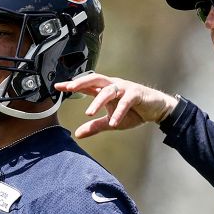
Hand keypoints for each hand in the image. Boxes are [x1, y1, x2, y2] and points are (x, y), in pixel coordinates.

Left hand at [53, 73, 177, 138]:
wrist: (156, 110)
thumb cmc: (133, 113)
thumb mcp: (111, 122)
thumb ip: (95, 126)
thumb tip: (77, 134)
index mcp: (105, 90)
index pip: (86, 86)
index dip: (72, 85)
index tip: (57, 86)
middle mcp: (113, 86)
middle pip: (95, 79)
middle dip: (81, 83)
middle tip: (69, 88)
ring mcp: (125, 88)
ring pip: (108, 91)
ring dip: (98, 101)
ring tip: (89, 113)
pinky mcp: (136, 94)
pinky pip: (125, 102)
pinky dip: (119, 112)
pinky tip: (113, 122)